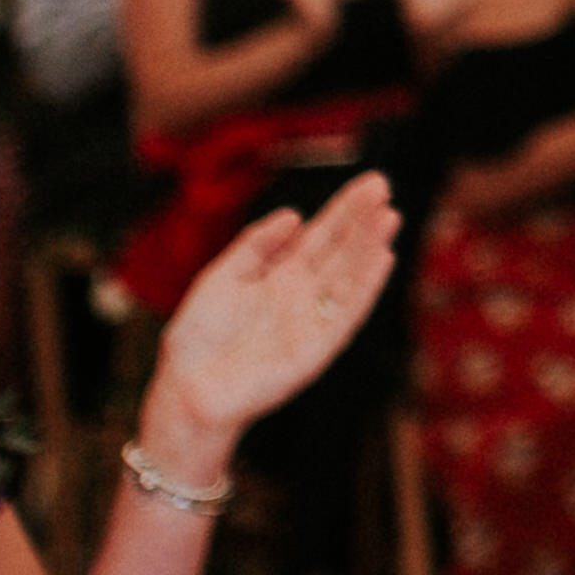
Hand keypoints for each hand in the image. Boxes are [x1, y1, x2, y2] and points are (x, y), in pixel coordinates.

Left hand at [145, 175, 403, 470]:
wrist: (186, 390)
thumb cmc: (199, 339)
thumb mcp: (222, 276)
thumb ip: (256, 244)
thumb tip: (295, 214)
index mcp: (281, 276)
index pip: (321, 236)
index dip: (345, 210)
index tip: (371, 184)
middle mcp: (303, 296)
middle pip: (340, 251)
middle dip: (362, 220)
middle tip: (383, 187)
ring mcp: (312, 321)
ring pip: (349, 277)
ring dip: (370, 248)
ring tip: (388, 216)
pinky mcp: (316, 349)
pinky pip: (346, 313)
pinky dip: (366, 287)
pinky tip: (381, 259)